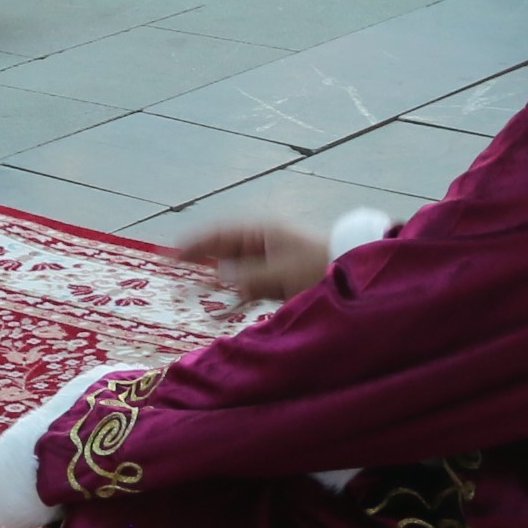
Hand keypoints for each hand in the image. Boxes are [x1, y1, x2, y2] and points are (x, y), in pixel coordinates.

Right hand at [171, 220, 337, 302]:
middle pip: (224, 247)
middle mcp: (264, 239)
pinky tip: (224, 297)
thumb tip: (219, 278)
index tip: (170, 255)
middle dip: (200, 257)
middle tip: (174, 269)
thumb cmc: (319, 267)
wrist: (357, 274)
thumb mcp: (281, 274)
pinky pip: (250, 277)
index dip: (193, 244)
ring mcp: (273, 255)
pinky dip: (235, 285)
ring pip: (236, 263)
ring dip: (216, 273)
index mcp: (262, 231)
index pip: (218, 234)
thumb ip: (248, 278)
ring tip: (191, 286)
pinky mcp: (281, 272)